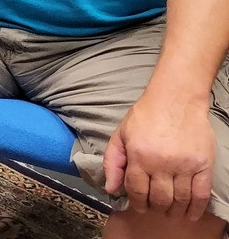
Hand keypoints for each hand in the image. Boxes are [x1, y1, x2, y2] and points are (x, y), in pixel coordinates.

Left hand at [103, 91, 215, 220]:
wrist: (176, 99)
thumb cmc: (146, 116)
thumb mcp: (121, 134)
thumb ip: (112, 161)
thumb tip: (110, 188)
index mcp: (139, 156)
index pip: (137, 190)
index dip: (136, 202)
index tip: (138, 206)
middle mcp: (162, 163)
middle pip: (159, 199)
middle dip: (155, 208)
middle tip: (154, 209)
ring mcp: (185, 165)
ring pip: (180, 199)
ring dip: (174, 211)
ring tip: (170, 212)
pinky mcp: (203, 165)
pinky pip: (201, 194)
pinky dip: (196, 208)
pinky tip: (190, 214)